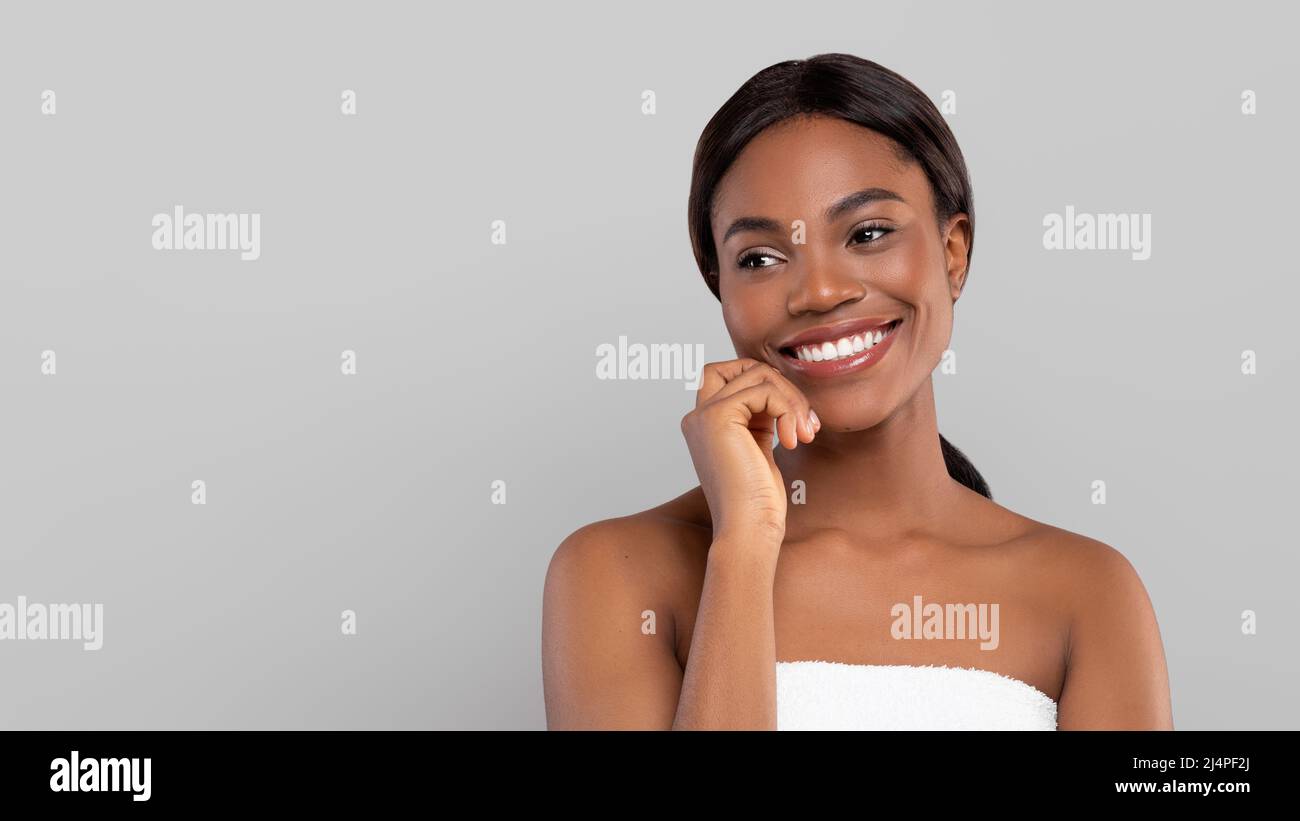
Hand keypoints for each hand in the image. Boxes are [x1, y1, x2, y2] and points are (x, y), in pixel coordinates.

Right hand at [679, 358, 818, 544]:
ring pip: (759, 375)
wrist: (749, 530)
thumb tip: (781, 386)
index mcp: (706, 424)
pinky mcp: (717, 417)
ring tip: (805, 433)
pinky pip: (763, 389)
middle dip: (784, 387)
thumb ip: (760, 416)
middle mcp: (697, 416)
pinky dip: (788, 409)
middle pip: (745, 367)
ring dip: (793, 400)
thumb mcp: (759, 447)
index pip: (733, 374)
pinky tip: (792, 440)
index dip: (765, 384)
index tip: (791, 417)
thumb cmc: (758, 501)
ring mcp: (704, 414)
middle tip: (806, 422)